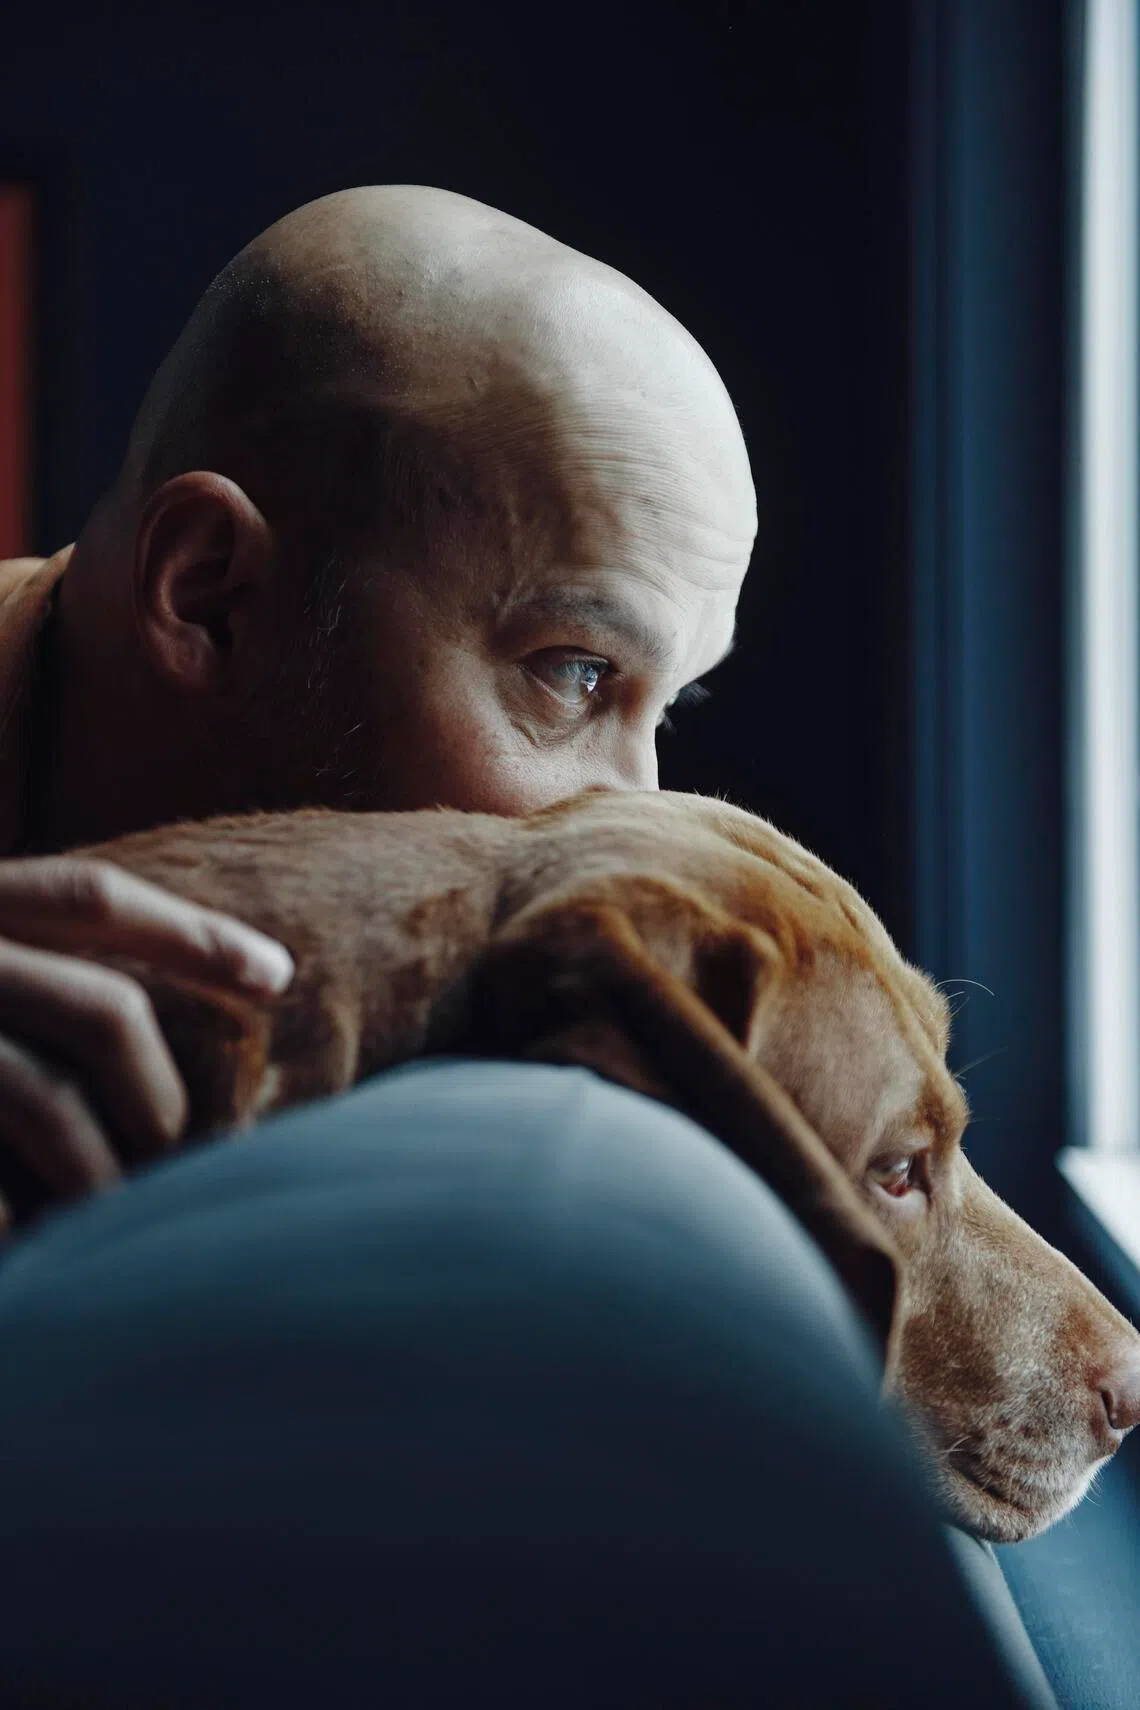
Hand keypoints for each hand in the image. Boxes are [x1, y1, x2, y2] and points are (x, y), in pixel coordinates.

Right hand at [0, 856, 292, 1230]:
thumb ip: (34, 971)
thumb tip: (184, 1007)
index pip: (88, 896)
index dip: (190, 934)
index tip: (279, 976)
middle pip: (101, 1011)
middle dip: (162, 1095)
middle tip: (184, 1158)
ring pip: (45, 1100)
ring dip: (101, 1170)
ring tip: (122, 1215)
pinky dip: (23, 1214)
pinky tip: (41, 1242)